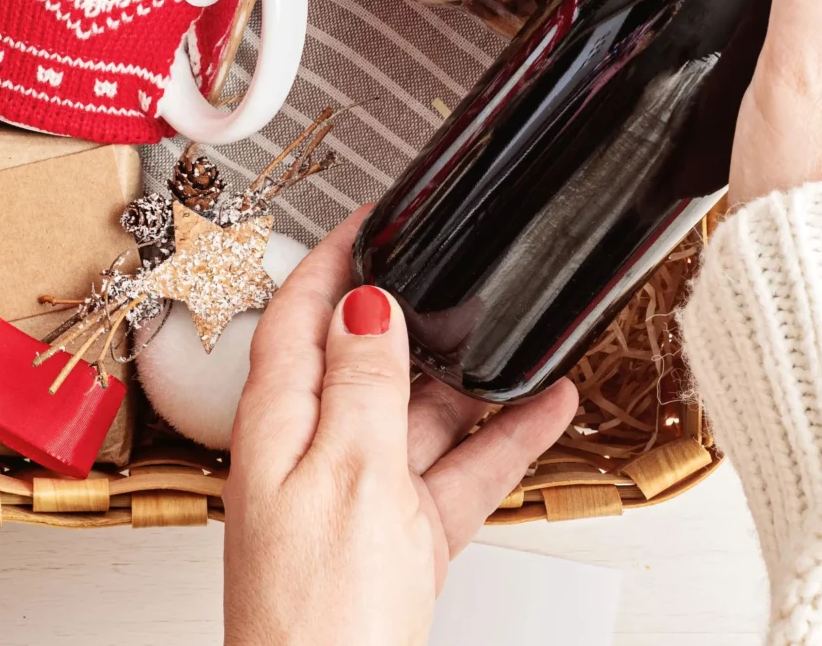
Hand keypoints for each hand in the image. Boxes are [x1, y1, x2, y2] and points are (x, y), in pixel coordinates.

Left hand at [222, 210, 578, 645]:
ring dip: (470, 378)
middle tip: (463, 270)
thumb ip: (362, 382)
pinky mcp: (399, 540)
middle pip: (363, 358)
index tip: (375, 215)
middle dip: (417, 314)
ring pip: (419, 415)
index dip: (335, 257)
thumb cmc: (318, 616)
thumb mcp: (350, 470)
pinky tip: (542, 410)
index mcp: (279, 423)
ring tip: (521, 334)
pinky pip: (453, 471)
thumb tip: (366, 302)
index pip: (297, 313)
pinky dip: (498, 439)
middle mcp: (311, 454)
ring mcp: (357, 499)